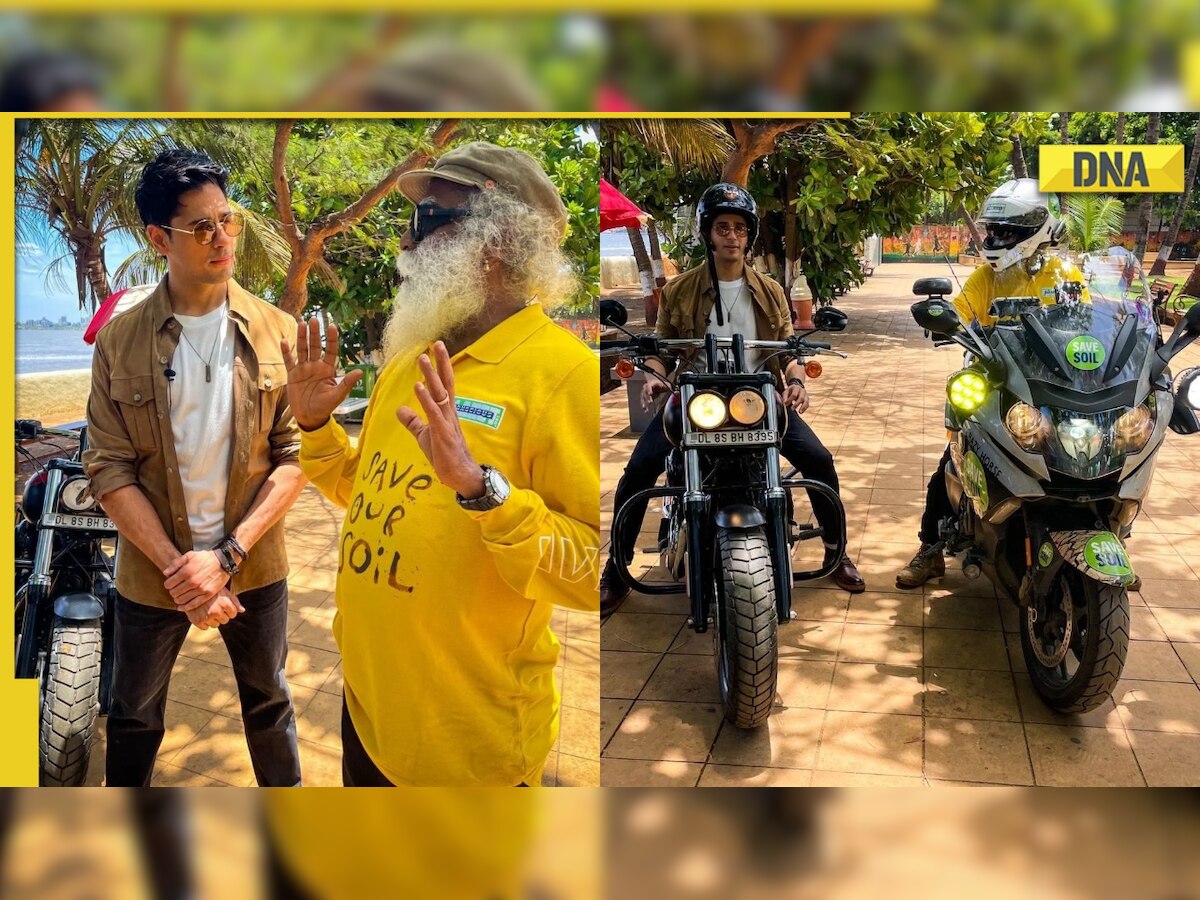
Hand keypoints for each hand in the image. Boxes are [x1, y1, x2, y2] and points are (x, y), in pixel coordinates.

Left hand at [163, 550, 227, 610]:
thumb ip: (175, 564)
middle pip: (174, 593)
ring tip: (179, 596)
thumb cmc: (205, 558)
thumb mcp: (189, 555)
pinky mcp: (207, 594)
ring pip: (181, 600)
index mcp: (186, 571)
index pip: (168, 584)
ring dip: (177, 599)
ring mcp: (200, 589)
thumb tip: (165, 574)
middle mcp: (192, 581)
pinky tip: (181, 607)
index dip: (168, 584)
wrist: (223, 562)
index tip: (170, 583)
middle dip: (172, 591)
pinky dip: (185, 607)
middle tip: (175, 589)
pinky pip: (193, 604)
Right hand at [185, 588, 244, 629]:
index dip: (229, 610)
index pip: (233, 614)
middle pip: (225, 621)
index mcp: (225, 604)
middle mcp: (216, 611)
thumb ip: (234, 601)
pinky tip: (201, 614)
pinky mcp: (197, 621)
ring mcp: (206, 617)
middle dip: (221, 615)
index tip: (223, 604)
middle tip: (214, 606)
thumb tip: (242, 610)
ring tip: (207, 609)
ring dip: (213, 619)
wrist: (190, 589)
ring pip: (215, 625)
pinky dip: (204, 623)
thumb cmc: (210, 590)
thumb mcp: (224, 592)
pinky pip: (205, 628)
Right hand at [281, 318, 363, 430]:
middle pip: (315, 346)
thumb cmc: (325, 407)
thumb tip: (359, 372)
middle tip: (314, 319)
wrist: (309, 417)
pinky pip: (289, 361)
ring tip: (301, 323)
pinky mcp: (292, 375)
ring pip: (302, 349)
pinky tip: (284, 341)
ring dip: (301, 337)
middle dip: (315, 333)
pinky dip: (286, 352)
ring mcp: (303, 369)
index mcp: (328, 370)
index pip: (331, 351)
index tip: (332, 326)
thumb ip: (347, 383)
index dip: (332, 339)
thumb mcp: (337, 395)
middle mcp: (316, 366)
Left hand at [395, 342, 484, 497]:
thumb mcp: (424, 435)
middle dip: (441, 363)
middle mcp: (449, 413)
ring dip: (431, 376)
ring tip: (422, 359)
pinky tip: (418, 387)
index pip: (444, 385)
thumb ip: (413, 421)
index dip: (441, 367)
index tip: (436, 349)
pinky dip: (426, 399)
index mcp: (446, 411)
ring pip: (439, 394)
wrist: (458, 474)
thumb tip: (400, 409)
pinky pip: (434, 413)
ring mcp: (447, 422)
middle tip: (436, 344)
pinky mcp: (443, 434)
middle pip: (445, 383)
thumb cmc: (444, 454)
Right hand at [640, 378, 668, 412]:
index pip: (649, 386)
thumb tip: (673, 391)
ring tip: (644, 408)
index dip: (649, 390)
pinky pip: (643, 403)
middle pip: (645, 393)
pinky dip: (645, 407)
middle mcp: (646, 388)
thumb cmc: (661, 384)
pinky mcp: (644, 398)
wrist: (656, 385)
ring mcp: (644, 393)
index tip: (650, 394)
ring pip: (643, 398)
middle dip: (647, 398)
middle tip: (650, 402)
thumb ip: (667, 387)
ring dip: (644, 403)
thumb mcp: (665, 384)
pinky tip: (646, 411)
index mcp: (650, 384)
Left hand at [782, 381, 809, 413]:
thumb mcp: (786, 392)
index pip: (794, 395)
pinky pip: (807, 404)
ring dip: (803, 407)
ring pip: (806, 401)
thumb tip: (784, 402)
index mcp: (796, 388)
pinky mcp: (807, 399)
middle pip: (801, 398)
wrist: (796, 388)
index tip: (786, 404)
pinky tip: (801, 412)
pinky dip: (804, 408)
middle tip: (792, 409)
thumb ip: (785, 397)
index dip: (790, 400)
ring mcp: (805, 395)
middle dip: (796, 404)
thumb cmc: (790, 391)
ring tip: (799, 412)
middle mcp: (802, 390)